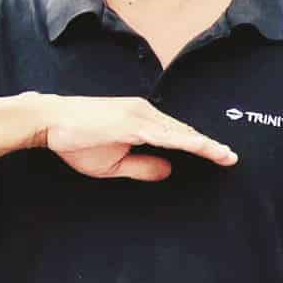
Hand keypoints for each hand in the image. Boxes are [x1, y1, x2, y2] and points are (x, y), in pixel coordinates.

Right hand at [24, 92, 236, 180]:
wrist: (50, 120)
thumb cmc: (76, 140)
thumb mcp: (113, 163)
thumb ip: (142, 167)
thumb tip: (169, 170)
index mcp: (141, 121)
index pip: (176, 136)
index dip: (200, 146)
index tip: (221, 157)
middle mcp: (145, 112)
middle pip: (183, 132)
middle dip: (209, 146)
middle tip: (232, 158)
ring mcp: (140, 114)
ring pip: (180, 133)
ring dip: (204, 144)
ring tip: (225, 156)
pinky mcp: (133, 121)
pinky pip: (167, 135)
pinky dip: (188, 142)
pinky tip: (203, 149)